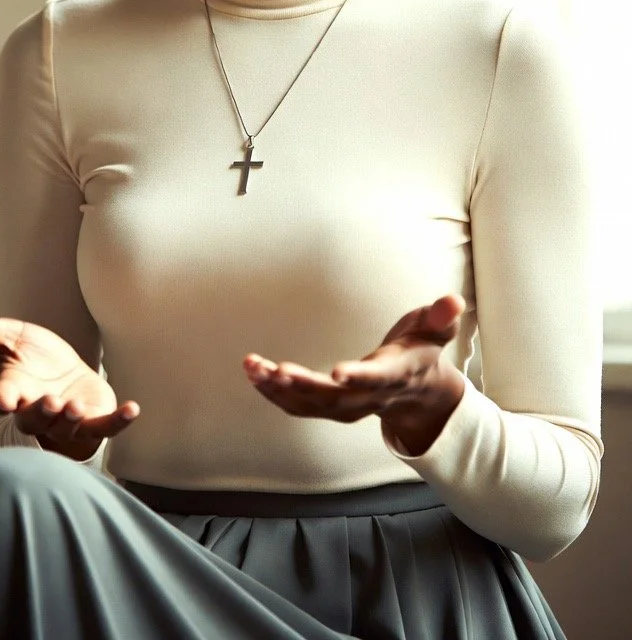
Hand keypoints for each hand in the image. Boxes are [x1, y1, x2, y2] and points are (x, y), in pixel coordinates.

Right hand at [0, 302, 138, 455]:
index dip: (3, 399)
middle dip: (41, 412)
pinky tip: (133, 409)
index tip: (1, 399)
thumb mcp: (8, 337)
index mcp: (15, 389)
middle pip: (35, 417)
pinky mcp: (93, 422)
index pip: (5, 396)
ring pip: (66, 425)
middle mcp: (38, 410)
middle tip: (48, 403)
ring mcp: (66, 420)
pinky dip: (119, 421)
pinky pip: (106, 426)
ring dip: (69, 417)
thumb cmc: (32, 361)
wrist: (64, 378)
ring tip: (73, 406)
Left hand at [243, 294, 465, 447]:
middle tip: (277, 370)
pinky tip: (254, 376)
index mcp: (396, 374)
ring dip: (280, 390)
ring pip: (312, 406)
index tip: (338, 372)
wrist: (420, 393)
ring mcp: (349, 406)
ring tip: (253, 367)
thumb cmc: (422, 351)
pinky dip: (276, 394)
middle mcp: (369, 396)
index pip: (378, 378)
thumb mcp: (436, 330)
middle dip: (306, 386)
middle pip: (336, 398)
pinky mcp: (331, 407)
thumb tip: (454, 301)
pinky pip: (300, 407)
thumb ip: (441, 317)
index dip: (359, 377)